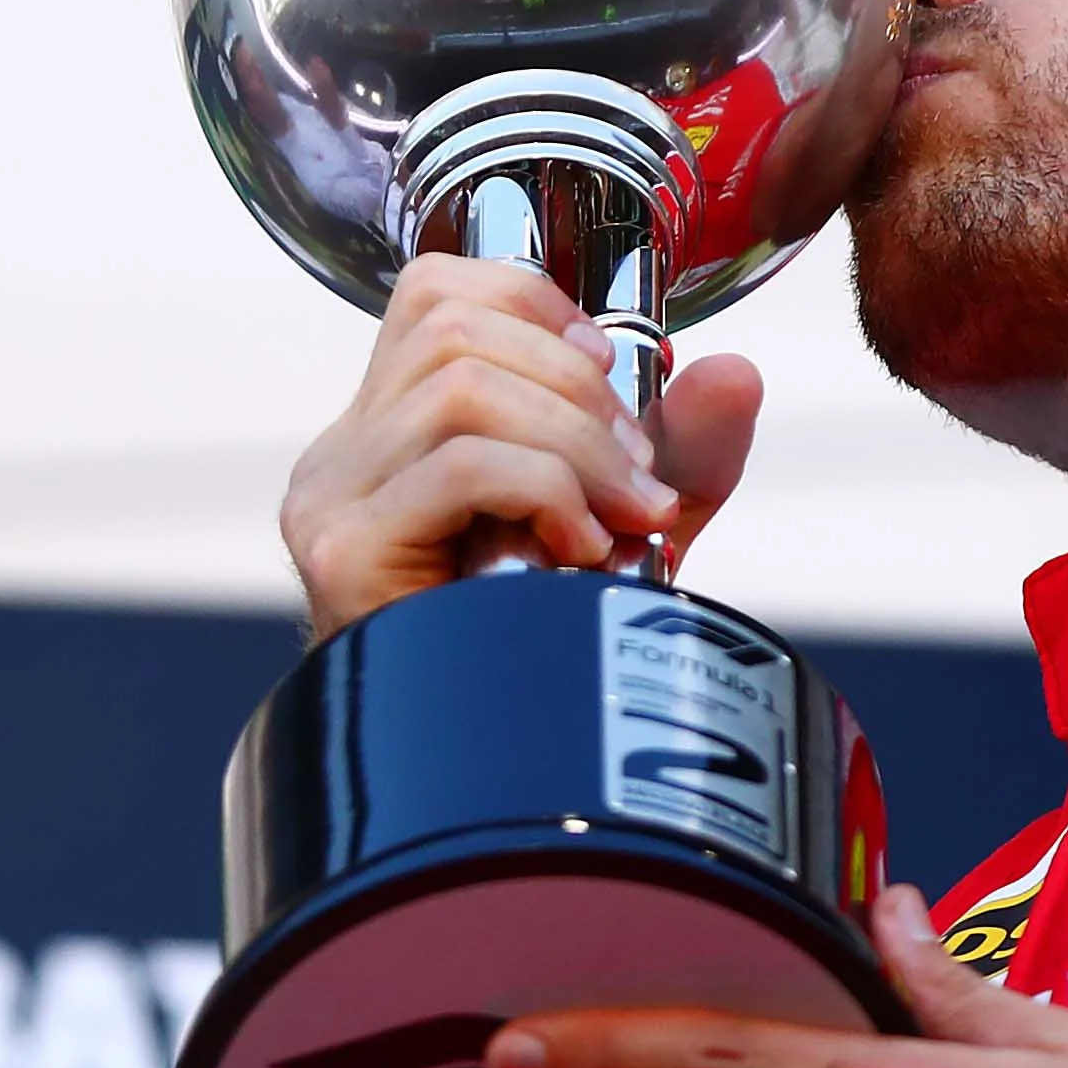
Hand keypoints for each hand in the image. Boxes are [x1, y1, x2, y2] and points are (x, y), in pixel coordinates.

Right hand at [280, 254, 765, 637]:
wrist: (506, 775)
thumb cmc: (550, 644)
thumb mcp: (632, 523)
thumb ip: (681, 449)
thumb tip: (735, 375)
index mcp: (393, 430)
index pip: (435, 292)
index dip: (536, 303)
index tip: (613, 378)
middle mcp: (344, 455)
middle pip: (453, 327)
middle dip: (577, 388)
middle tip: (636, 475)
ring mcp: (332, 500)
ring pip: (461, 388)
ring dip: (573, 445)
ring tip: (618, 518)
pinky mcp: (344, 552)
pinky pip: (462, 463)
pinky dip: (546, 490)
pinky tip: (577, 551)